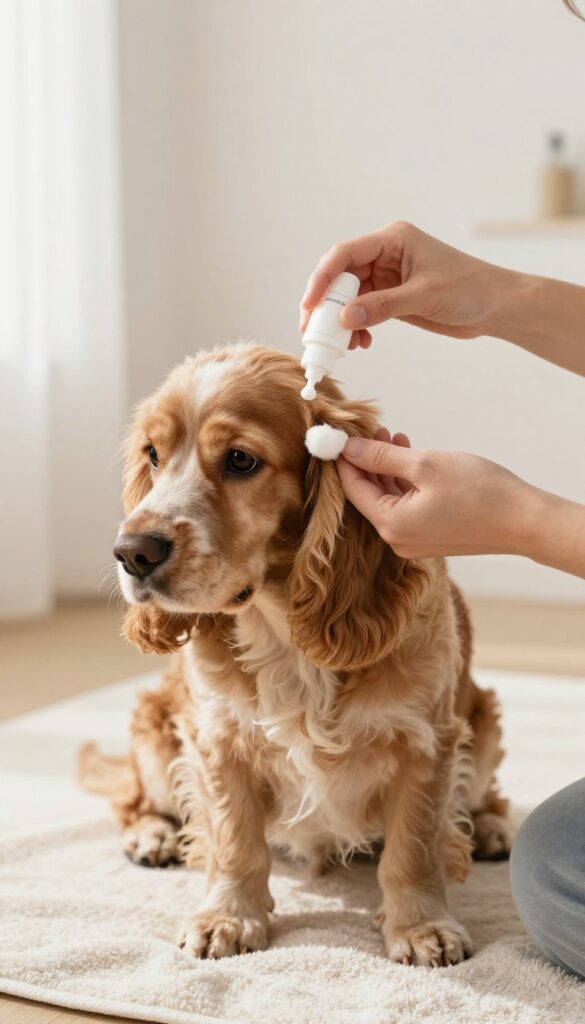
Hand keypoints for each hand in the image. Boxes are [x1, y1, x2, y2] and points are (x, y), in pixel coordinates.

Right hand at [300, 222, 513, 349]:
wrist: (495, 306)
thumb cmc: (469, 289)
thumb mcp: (424, 296)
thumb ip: (382, 306)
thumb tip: (344, 319)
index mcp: (392, 240)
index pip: (344, 255)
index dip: (322, 280)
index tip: (310, 306)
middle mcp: (385, 255)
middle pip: (341, 277)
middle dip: (326, 305)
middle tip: (313, 332)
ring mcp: (387, 278)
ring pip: (349, 298)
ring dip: (341, 321)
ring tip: (341, 345)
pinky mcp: (392, 299)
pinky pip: (363, 312)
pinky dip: (357, 328)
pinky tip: (361, 343)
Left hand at [337, 430, 529, 558]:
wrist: (524, 521)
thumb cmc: (479, 492)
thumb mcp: (425, 465)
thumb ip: (382, 457)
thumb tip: (349, 448)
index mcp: (391, 525)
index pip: (353, 489)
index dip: (344, 460)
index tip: (340, 435)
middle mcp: (397, 539)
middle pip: (369, 495)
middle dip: (367, 460)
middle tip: (372, 429)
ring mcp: (414, 540)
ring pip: (388, 498)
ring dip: (387, 467)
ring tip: (392, 436)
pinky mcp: (430, 536)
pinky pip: (406, 506)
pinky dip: (404, 481)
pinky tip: (408, 455)